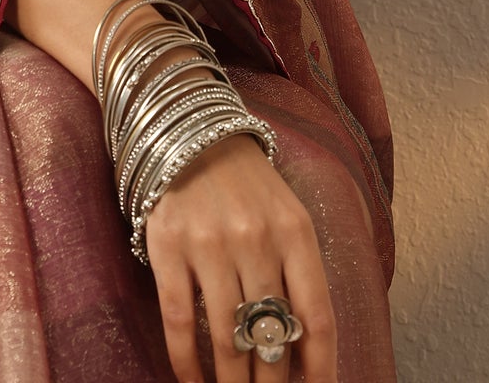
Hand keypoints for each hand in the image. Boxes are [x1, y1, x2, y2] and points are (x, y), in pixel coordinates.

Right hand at [144, 132, 336, 382]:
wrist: (190, 130)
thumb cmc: (248, 185)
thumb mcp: (287, 216)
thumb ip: (301, 275)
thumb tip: (308, 353)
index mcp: (294, 232)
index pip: (316, 317)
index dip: (321, 368)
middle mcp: (255, 239)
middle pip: (270, 337)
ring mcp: (209, 244)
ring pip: (226, 339)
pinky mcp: (167, 247)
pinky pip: (179, 322)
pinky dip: (186, 363)